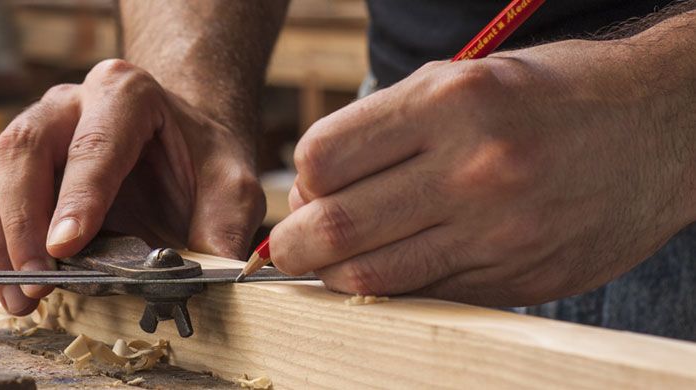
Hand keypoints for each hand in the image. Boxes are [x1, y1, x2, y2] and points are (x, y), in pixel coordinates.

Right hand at [0, 59, 264, 314]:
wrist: (174, 138)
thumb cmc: (197, 158)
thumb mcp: (233, 184)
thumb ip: (226, 223)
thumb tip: (210, 272)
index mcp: (125, 94)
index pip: (94, 145)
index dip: (76, 200)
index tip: (63, 249)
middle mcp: (66, 102)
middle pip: (20, 154)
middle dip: (20, 230)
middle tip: (35, 287)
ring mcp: (26, 127)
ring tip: (18, 297)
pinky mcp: (0, 158)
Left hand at [272, 39, 695, 305]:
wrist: (658, 127)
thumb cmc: (546, 95)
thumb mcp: (462, 79)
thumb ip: (386, 128)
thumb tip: (314, 188)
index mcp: (452, 103)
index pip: (325, 158)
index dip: (302, 181)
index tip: (308, 190)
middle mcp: (474, 168)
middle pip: (337, 226)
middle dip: (295, 244)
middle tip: (292, 245)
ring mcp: (500, 231)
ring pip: (373, 276)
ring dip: (336, 274)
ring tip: (336, 260)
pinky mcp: (520, 277)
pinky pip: (427, 295)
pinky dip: (394, 287)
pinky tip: (396, 266)